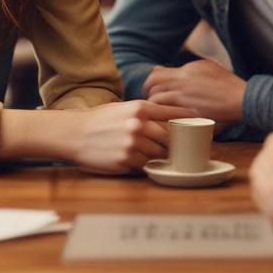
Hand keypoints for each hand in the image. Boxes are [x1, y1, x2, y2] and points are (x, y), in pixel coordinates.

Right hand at [72, 100, 194, 174]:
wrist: (74, 134)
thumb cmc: (99, 121)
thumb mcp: (122, 109)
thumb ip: (145, 113)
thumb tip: (170, 120)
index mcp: (138, 108)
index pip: (172, 112)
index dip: (186, 117)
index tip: (198, 120)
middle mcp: (138, 124)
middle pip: (169, 136)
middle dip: (171, 141)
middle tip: (173, 144)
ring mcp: (132, 144)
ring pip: (159, 153)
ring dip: (156, 154)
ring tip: (146, 151)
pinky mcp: (126, 160)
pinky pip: (145, 164)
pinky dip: (143, 163)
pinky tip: (134, 158)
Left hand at [143, 59, 245, 122]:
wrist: (243, 99)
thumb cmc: (228, 84)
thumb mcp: (209, 67)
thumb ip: (191, 67)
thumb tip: (178, 69)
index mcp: (186, 70)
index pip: (156, 74)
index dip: (151, 83)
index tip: (151, 89)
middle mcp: (182, 81)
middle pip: (152, 85)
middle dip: (149, 93)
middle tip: (151, 101)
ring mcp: (185, 97)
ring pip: (156, 100)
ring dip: (155, 106)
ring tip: (157, 112)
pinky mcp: (190, 112)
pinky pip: (168, 114)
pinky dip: (164, 117)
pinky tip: (165, 121)